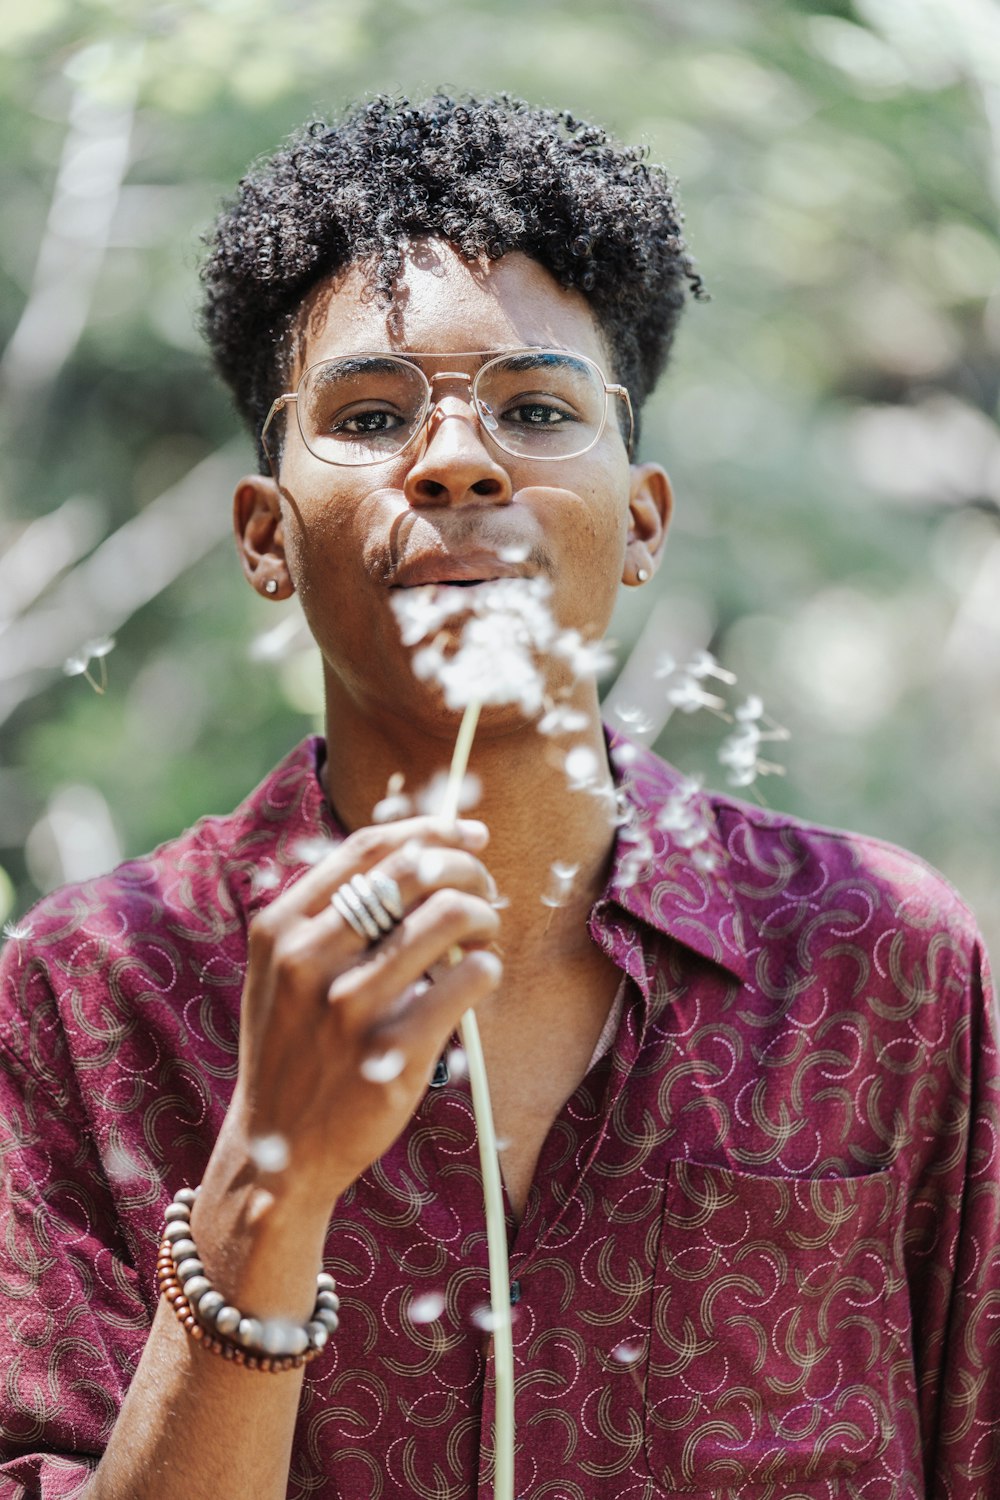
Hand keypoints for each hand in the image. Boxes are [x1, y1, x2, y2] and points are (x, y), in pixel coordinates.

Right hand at [226, 816, 500, 1210]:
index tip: (470, 833)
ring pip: (451, 915)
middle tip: (483, 892)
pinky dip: (485, 969)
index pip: (368, 848)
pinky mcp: (391, 1050)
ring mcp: (349, 1005)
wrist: (279, 1151)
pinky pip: (469, 978)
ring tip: (482, 939)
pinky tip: (475, 980)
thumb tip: (420, 850)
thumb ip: (330, 913)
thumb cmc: (295, 1047)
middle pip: (415, 869)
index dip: (431, 829)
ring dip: (484, 917)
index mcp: (280, 927)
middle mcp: (308, 958)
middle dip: (467, 869)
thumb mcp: (283, 971)